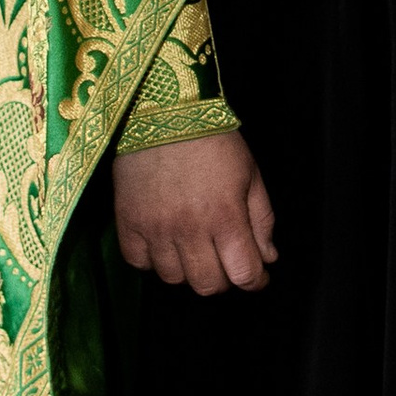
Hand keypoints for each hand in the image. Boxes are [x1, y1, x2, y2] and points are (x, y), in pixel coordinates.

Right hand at [113, 129, 276, 296]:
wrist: (163, 111)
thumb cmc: (212, 139)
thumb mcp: (250, 174)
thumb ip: (262, 220)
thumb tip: (267, 257)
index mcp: (225, 215)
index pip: (243, 274)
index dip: (255, 281)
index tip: (255, 276)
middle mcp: (190, 228)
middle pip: (208, 285)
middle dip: (224, 279)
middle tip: (225, 261)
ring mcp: (155, 228)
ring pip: (174, 279)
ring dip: (188, 270)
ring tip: (193, 248)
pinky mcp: (128, 222)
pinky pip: (139, 263)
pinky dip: (153, 261)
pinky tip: (164, 243)